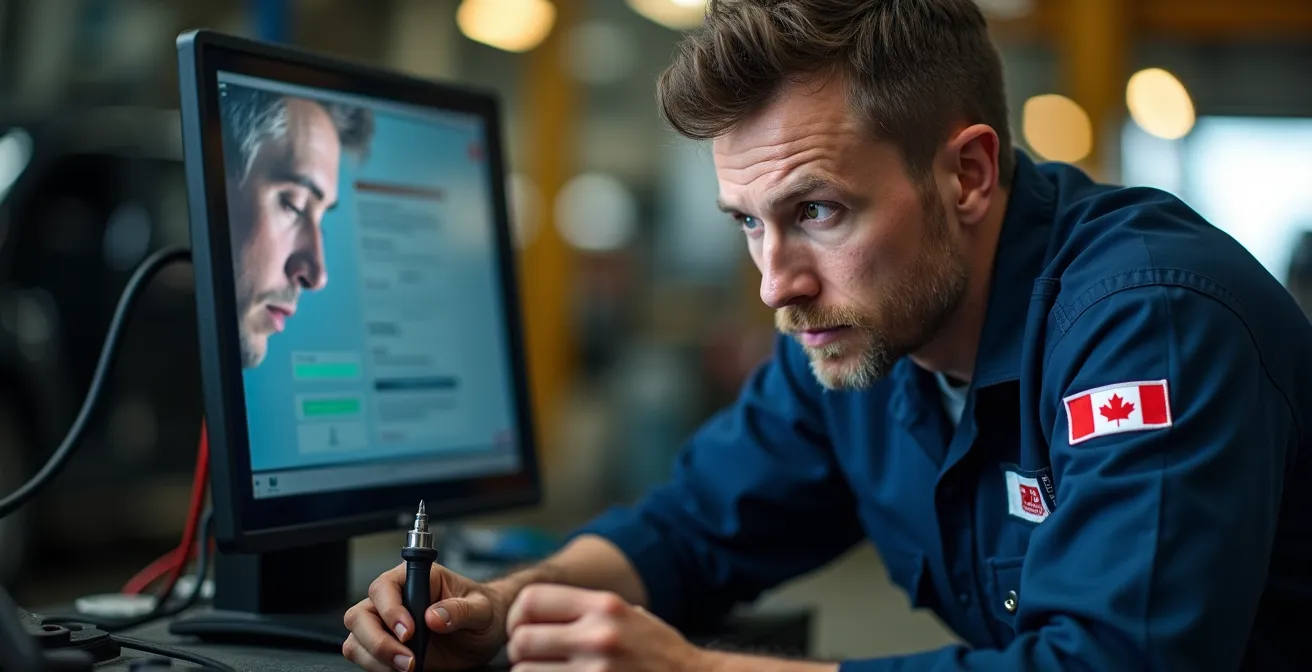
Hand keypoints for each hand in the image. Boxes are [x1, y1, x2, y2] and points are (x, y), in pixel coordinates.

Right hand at [343, 561, 510, 670]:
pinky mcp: (387, 647)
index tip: (409, 632)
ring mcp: (386, 624)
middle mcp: (395, 599)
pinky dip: (377, 668)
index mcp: (416, 577)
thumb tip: (434, 617)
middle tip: (408, 660)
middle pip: (360, 615)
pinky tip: (402, 669)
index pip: (384, 588)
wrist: (485, 634)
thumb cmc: (483, 612)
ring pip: (356, 639)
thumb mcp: (481, 609)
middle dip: (378, 642)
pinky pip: (364, 657)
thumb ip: (461, 610)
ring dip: (377, 658)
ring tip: (410, 667)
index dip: (390, 610)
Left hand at [505, 584, 707, 670]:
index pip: (533, 599)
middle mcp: (598, 635)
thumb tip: (539, 608)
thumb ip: (588, 609)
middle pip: (523, 639)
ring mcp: (596, 671)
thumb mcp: (630, 615)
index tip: (523, 628)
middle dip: (520, 651)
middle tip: (531, 657)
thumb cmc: (660, 652)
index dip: (518, 615)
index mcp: (605, 606)